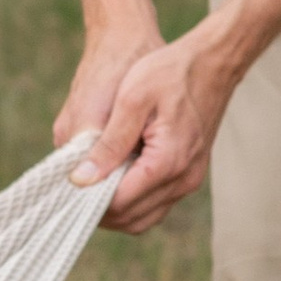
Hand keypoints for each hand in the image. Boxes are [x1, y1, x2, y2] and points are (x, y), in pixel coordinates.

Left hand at [68, 17, 242, 233]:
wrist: (212, 63)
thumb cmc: (170, 73)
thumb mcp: (132, 100)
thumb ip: (108, 143)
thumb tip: (82, 179)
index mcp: (167, 162)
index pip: (120, 202)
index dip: (89, 199)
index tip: (68, 182)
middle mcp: (183, 179)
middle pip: (132, 218)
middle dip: (100, 210)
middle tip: (74, 187)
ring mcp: (189, 180)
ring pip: (145, 217)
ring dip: (116, 210)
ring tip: (91, 184)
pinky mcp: (189, 175)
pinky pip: (156, 204)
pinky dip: (132, 201)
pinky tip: (113, 178)